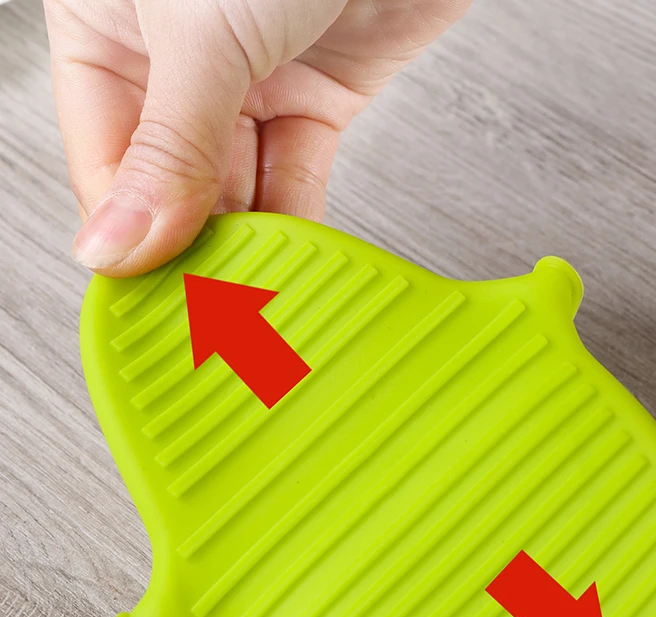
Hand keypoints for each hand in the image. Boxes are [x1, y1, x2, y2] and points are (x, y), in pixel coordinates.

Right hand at [44, 0, 469, 275]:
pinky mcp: (314, 95)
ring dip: (248, 243)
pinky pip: (295, 174)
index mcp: (110, 33)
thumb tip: (116, 243)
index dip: (129, 236)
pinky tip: (291, 257)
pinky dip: (297, 218)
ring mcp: (248, 81)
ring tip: (250, 293)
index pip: (105, 164)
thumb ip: (168, 149)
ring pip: (237, 189)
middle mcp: (175, 63)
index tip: (148, 295)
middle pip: (173, 186)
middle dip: (193, 248)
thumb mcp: (202, 38)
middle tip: (206, 308)